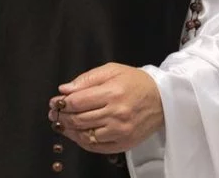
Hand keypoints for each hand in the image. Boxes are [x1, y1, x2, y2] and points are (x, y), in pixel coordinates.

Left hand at [47, 63, 162, 153]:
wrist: (163, 99)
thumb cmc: (135, 82)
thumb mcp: (111, 71)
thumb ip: (86, 79)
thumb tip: (64, 90)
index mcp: (111, 93)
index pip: (77, 102)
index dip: (61, 103)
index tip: (54, 102)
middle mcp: (116, 114)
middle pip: (79, 119)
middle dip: (62, 117)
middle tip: (54, 113)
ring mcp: (121, 131)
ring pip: (86, 135)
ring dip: (70, 131)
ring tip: (62, 124)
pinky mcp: (125, 143)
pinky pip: (97, 147)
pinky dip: (83, 142)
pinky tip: (76, 135)